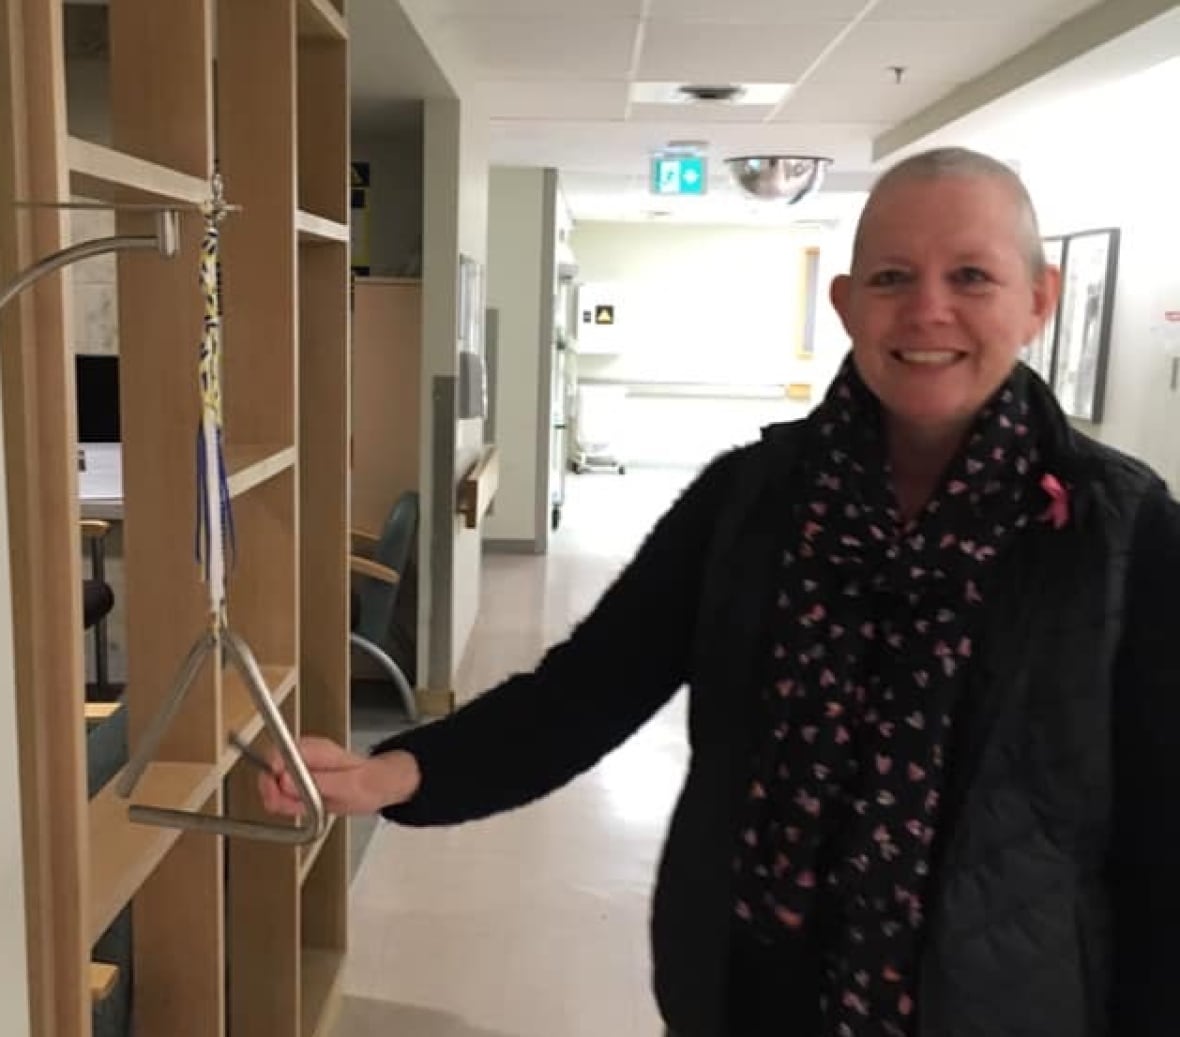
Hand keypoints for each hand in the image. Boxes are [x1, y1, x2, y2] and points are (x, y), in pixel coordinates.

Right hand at [257, 735, 420, 817]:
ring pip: (273, 784)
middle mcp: (305, 756)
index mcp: (316, 750)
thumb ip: (317, 782)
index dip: (271, 771)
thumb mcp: (348, 785)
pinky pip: (282, 795)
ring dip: (280, 801)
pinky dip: (287, 805)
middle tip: (288, 805)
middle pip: (270, 768)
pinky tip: (302, 808)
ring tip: (302, 807)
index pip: (279, 751)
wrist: (378, 786)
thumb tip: (286, 780)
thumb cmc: (369, 782)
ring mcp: (301, 769)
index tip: (276, 789)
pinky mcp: (300, 782)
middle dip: (273, 790)